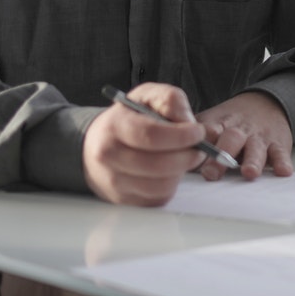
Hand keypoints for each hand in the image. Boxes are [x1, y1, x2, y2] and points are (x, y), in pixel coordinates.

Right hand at [82, 82, 208, 205]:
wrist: (95, 145)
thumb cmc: (127, 118)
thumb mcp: (146, 96)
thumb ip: (170, 101)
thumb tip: (189, 123)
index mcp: (114, 127)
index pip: (151, 135)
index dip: (181, 136)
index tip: (197, 132)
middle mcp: (110, 157)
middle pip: (158, 165)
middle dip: (188, 157)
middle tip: (199, 148)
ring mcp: (114, 182)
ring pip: (161, 186)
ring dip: (181, 172)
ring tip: (183, 157)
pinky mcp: (124, 199)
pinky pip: (159, 198)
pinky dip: (171, 185)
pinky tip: (169, 170)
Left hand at [194, 90, 293, 180]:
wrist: (267, 102)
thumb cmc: (232, 122)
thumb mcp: (211, 121)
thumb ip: (193, 139)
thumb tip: (169, 162)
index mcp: (218, 123)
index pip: (207, 131)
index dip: (199, 143)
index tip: (188, 157)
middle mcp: (238, 129)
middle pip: (230, 140)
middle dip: (221, 156)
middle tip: (212, 173)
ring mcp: (259, 137)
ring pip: (255, 148)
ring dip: (252, 160)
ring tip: (248, 173)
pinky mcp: (278, 143)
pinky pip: (281, 153)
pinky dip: (282, 162)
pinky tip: (282, 171)